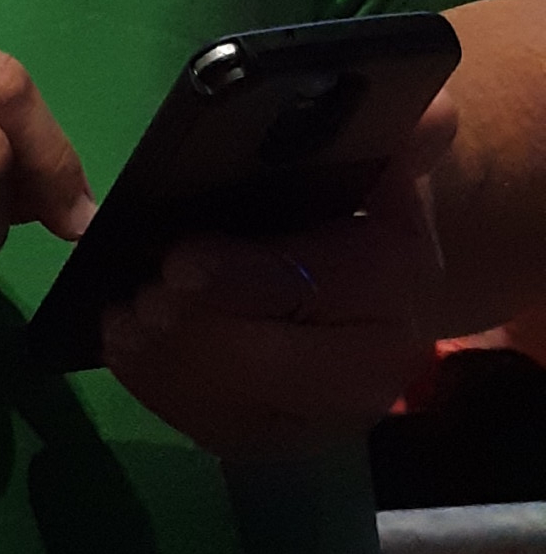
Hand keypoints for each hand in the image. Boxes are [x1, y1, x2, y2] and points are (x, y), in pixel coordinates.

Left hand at [100, 136, 450, 458]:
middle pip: (267, 362)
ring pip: (234, 407)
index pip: (312, 288)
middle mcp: (375, 368)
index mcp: (397, 283)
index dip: (241, 279)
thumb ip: (399, 136)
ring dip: (167, 364)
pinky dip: (163, 393)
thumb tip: (430, 112)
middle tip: (139, 296)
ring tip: (123, 320)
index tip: (178, 261)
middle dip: (194, 329)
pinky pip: (213, 432)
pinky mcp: (284, 441)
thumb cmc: (361, 204)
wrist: (381, 279)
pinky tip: (128, 352)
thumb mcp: (386, 159)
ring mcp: (327, 417)